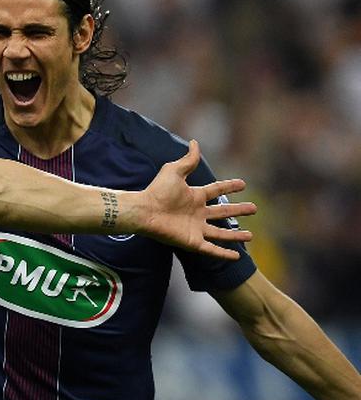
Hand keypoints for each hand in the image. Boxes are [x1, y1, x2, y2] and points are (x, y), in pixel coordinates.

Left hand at [138, 140, 255, 259]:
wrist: (144, 210)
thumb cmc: (157, 190)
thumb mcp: (175, 171)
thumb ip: (188, 160)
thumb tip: (195, 142)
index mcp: (194, 196)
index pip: (216, 190)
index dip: (229, 186)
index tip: (243, 184)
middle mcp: (197, 213)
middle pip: (222, 212)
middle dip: (238, 210)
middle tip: (254, 208)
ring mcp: (195, 228)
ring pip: (221, 233)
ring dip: (235, 235)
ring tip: (251, 236)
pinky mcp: (192, 242)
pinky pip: (211, 249)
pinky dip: (224, 253)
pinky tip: (236, 256)